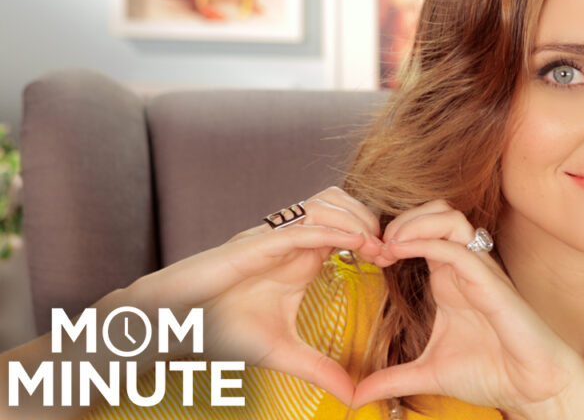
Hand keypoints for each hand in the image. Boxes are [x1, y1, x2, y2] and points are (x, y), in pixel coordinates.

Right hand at [123, 186, 383, 404]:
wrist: (173, 324)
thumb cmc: (221, 329)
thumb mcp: (282, 353)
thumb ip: (319, 370)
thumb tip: (352, 397)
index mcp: (302, 256)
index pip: (347, 225)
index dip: (374, 235)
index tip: (395, 260)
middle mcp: (291, 240)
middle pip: (343, 202)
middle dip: (372, 220)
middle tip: (391, 250)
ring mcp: (273, 237)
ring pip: (326, 203)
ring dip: (356, 220)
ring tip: (375, 246)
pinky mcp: (256, 243)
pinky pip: (302, 226)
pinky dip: (332, 230)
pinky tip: (354, 244)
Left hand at [352, 201, 583, 417]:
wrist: (533, 388)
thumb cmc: (492, 374)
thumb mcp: (429, 374)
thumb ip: (393, 379)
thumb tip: (357, 395)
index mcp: (450, 279)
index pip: (422, 231)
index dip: (391, 234)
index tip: (367, 257)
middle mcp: (464, 268)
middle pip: (435, 211)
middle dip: (401, 219)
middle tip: (376, 246)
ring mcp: (479, 271)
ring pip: (449, 218)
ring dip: (413, 223)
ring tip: (388, 244)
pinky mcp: (491, 283)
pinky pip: (458, 248)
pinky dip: (426, 242)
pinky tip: (399, 252)